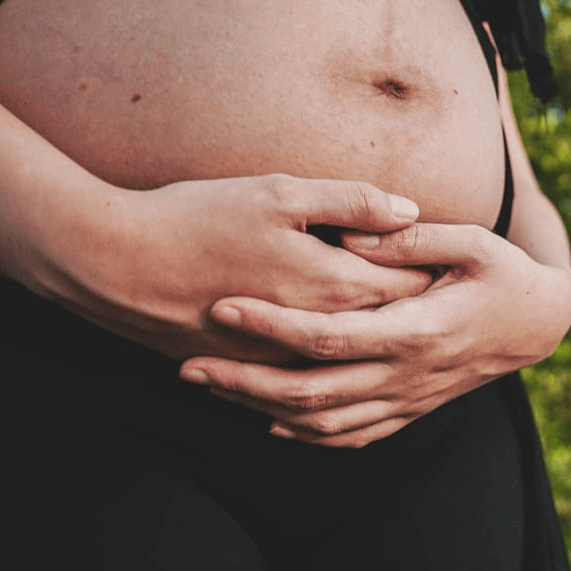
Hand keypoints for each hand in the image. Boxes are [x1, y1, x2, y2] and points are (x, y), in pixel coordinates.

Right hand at [54, 174, 432, 362]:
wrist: (114, 265)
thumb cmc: (197, 217)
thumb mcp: (279, 192)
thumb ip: (350, 201)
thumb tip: (409, 210)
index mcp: (333, 285)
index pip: (408, 285)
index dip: (435, 271)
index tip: (456, 261)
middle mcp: (316, 332)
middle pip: (387, 325)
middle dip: (417, 308)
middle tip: (446, 293)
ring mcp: (282, 358)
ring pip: (350, 358)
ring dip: (378, 342)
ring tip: (406, 326)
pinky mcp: (250, 369)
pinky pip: (307, 378)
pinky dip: (334, 367)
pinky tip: (345, 355)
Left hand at [178, 222, 570, 446]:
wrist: (538, 325)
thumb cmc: (503, 274)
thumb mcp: (473, 242)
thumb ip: (412, 240)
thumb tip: (353, 239)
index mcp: (414, 330)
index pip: (327, 336)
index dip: (272, 325)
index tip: (223, 306)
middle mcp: (404, 376)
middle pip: (310, 392)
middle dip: (244, 382)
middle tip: (189, 367)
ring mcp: (406, 400)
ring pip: (323, 424)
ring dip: (262, 410)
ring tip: (212, 389)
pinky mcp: (409, 411)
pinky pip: (351, 437)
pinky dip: (306, 435)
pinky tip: (270, 422)